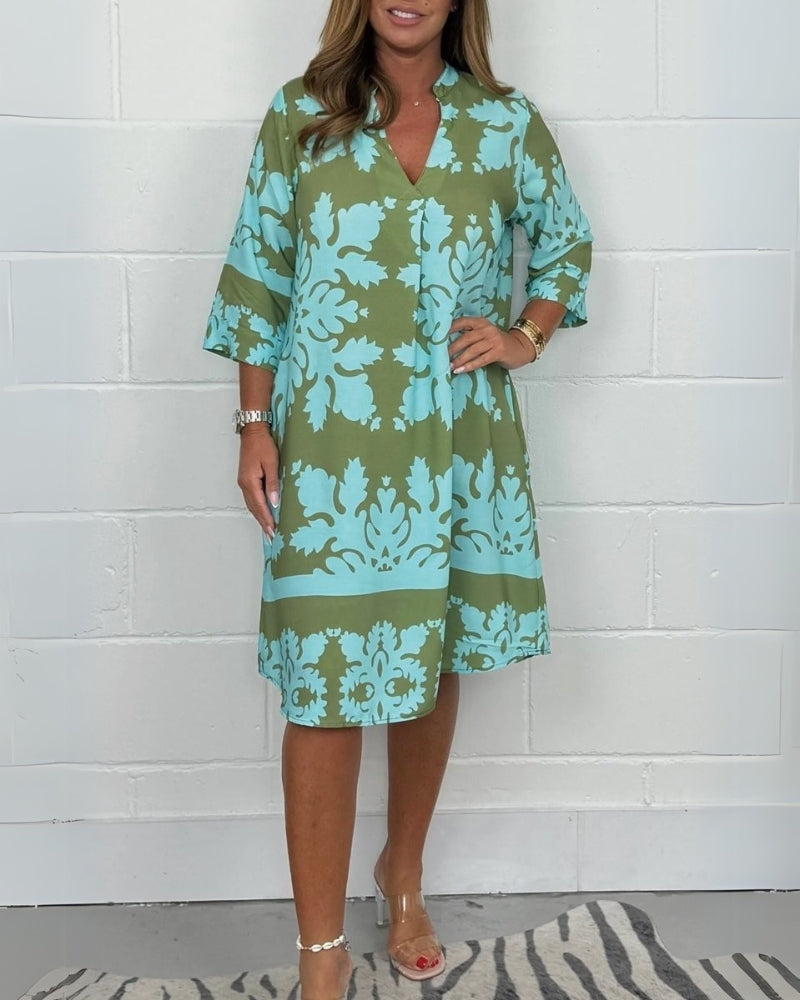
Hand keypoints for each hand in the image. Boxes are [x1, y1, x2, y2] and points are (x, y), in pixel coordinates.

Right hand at [237, 424, 279, 539]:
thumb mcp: (272, 463)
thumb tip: (274, 502)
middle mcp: (244, 484)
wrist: (253, 431)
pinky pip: (251, 498)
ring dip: (259, 517)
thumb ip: (273, 483)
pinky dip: (256, 508)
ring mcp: (243, 482)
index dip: (266, 520)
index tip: (272, 531)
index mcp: (250, 482)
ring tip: (267, 528)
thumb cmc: (263, 445)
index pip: (259, 506)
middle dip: (262, 522)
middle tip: (271, 536)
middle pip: (253, 508)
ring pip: (251, 504)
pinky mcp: (245, 479)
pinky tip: (262, 512)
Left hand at [448, 316, 535, 373]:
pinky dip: (470, 366)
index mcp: (481, 322)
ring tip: (450, 366)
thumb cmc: (497, 343)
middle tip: (441, 357)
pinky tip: (461, 370)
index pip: (462, 322)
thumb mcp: (484, 335)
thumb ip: (470, 336)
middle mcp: (487, 329)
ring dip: (459, 359)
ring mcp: (494, 340)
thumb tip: (447, 345)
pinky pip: (481, 360)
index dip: (449, 328)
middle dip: (452, 348)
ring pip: (472, 350)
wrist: (520, 347)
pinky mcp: (499, 352)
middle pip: (466, 338)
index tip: (436, 337)